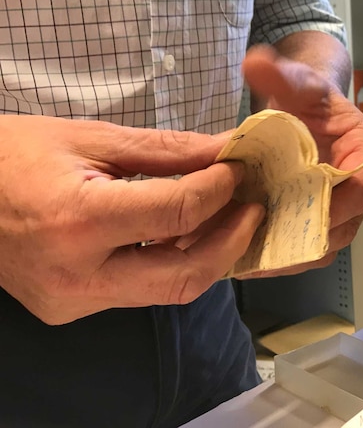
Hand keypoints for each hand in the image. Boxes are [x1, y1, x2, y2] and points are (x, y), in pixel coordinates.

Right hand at [0, 116, 264, 323]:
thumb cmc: (12, 153)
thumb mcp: (91, 137)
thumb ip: (166, 150)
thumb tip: (227, 149)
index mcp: (79, 222)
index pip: (179, 213)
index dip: (221, 189)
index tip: (239, 168)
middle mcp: (77, 275)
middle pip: (185, 276)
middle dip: (232, 241)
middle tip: (254, 207)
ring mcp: (72, 300)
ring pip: (166, 290)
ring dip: (207, 254)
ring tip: (227, 215)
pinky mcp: (70, 308)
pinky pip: (139, 290)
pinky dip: (171, 262)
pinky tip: (186, 232)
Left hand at [241, 44, 362, 276]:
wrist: (303, 109)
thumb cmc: (306, 96)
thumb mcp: (295, 80)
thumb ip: (279, 73)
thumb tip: (254, 62)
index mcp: (362, 152)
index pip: (362, 189)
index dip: (337, 207)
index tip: (300, 211)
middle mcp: (355, 187)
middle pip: (343, 228)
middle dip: (305, 240)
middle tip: (263, 245)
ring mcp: (337, 210)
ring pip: (324, 247)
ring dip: (289, 256)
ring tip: (249, 259)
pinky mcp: (314, 221)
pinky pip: (305, 250)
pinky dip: (279, 258)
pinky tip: (244, 260)